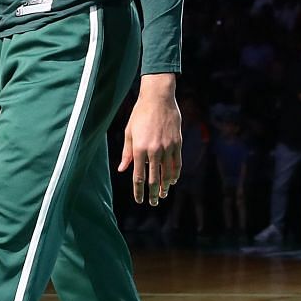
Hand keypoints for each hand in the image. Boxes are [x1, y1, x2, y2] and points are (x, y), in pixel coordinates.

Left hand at [120, 75, 182, 205]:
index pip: (138, 176)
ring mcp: (167, 147)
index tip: (139, 200)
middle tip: (153, 202)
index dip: (139, 191)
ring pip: (167, 173)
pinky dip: (175, 174)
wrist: (158, 98)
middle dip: (153, 193)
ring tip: (163, 194)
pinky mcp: (177, 143)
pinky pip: (177, 163)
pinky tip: (173, 180)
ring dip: (165, 186)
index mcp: (139, 149)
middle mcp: (154, 151)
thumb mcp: (129, 132)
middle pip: (154, 179)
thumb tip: (122, 170)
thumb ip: (127, 153)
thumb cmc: (140, 114)